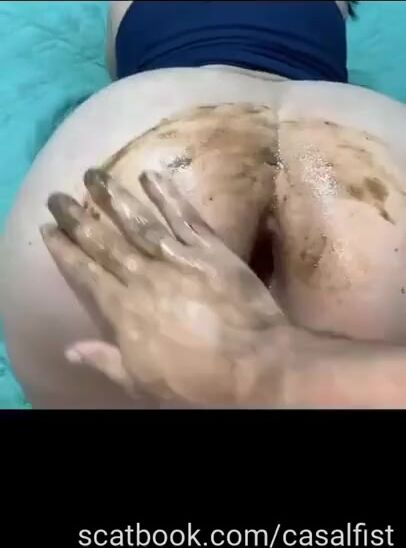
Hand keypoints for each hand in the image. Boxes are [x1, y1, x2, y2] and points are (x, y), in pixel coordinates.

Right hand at [40, 168, 289, 405]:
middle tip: (59, 196)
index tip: (48, 229)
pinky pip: (184, 217)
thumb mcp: (142, 382)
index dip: (65, 251)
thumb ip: (106, 360)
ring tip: (95, 174)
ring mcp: (178, 258)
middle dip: (78, 218)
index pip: (86, 273)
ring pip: (139, 222)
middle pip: (105, 242)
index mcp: (124, 309)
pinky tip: (151, 175)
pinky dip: (167, 195)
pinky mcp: (209, 250)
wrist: (252, 363)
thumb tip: (70, 349)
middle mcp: (144, 276)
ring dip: (115, 197)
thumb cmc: (196, 379)